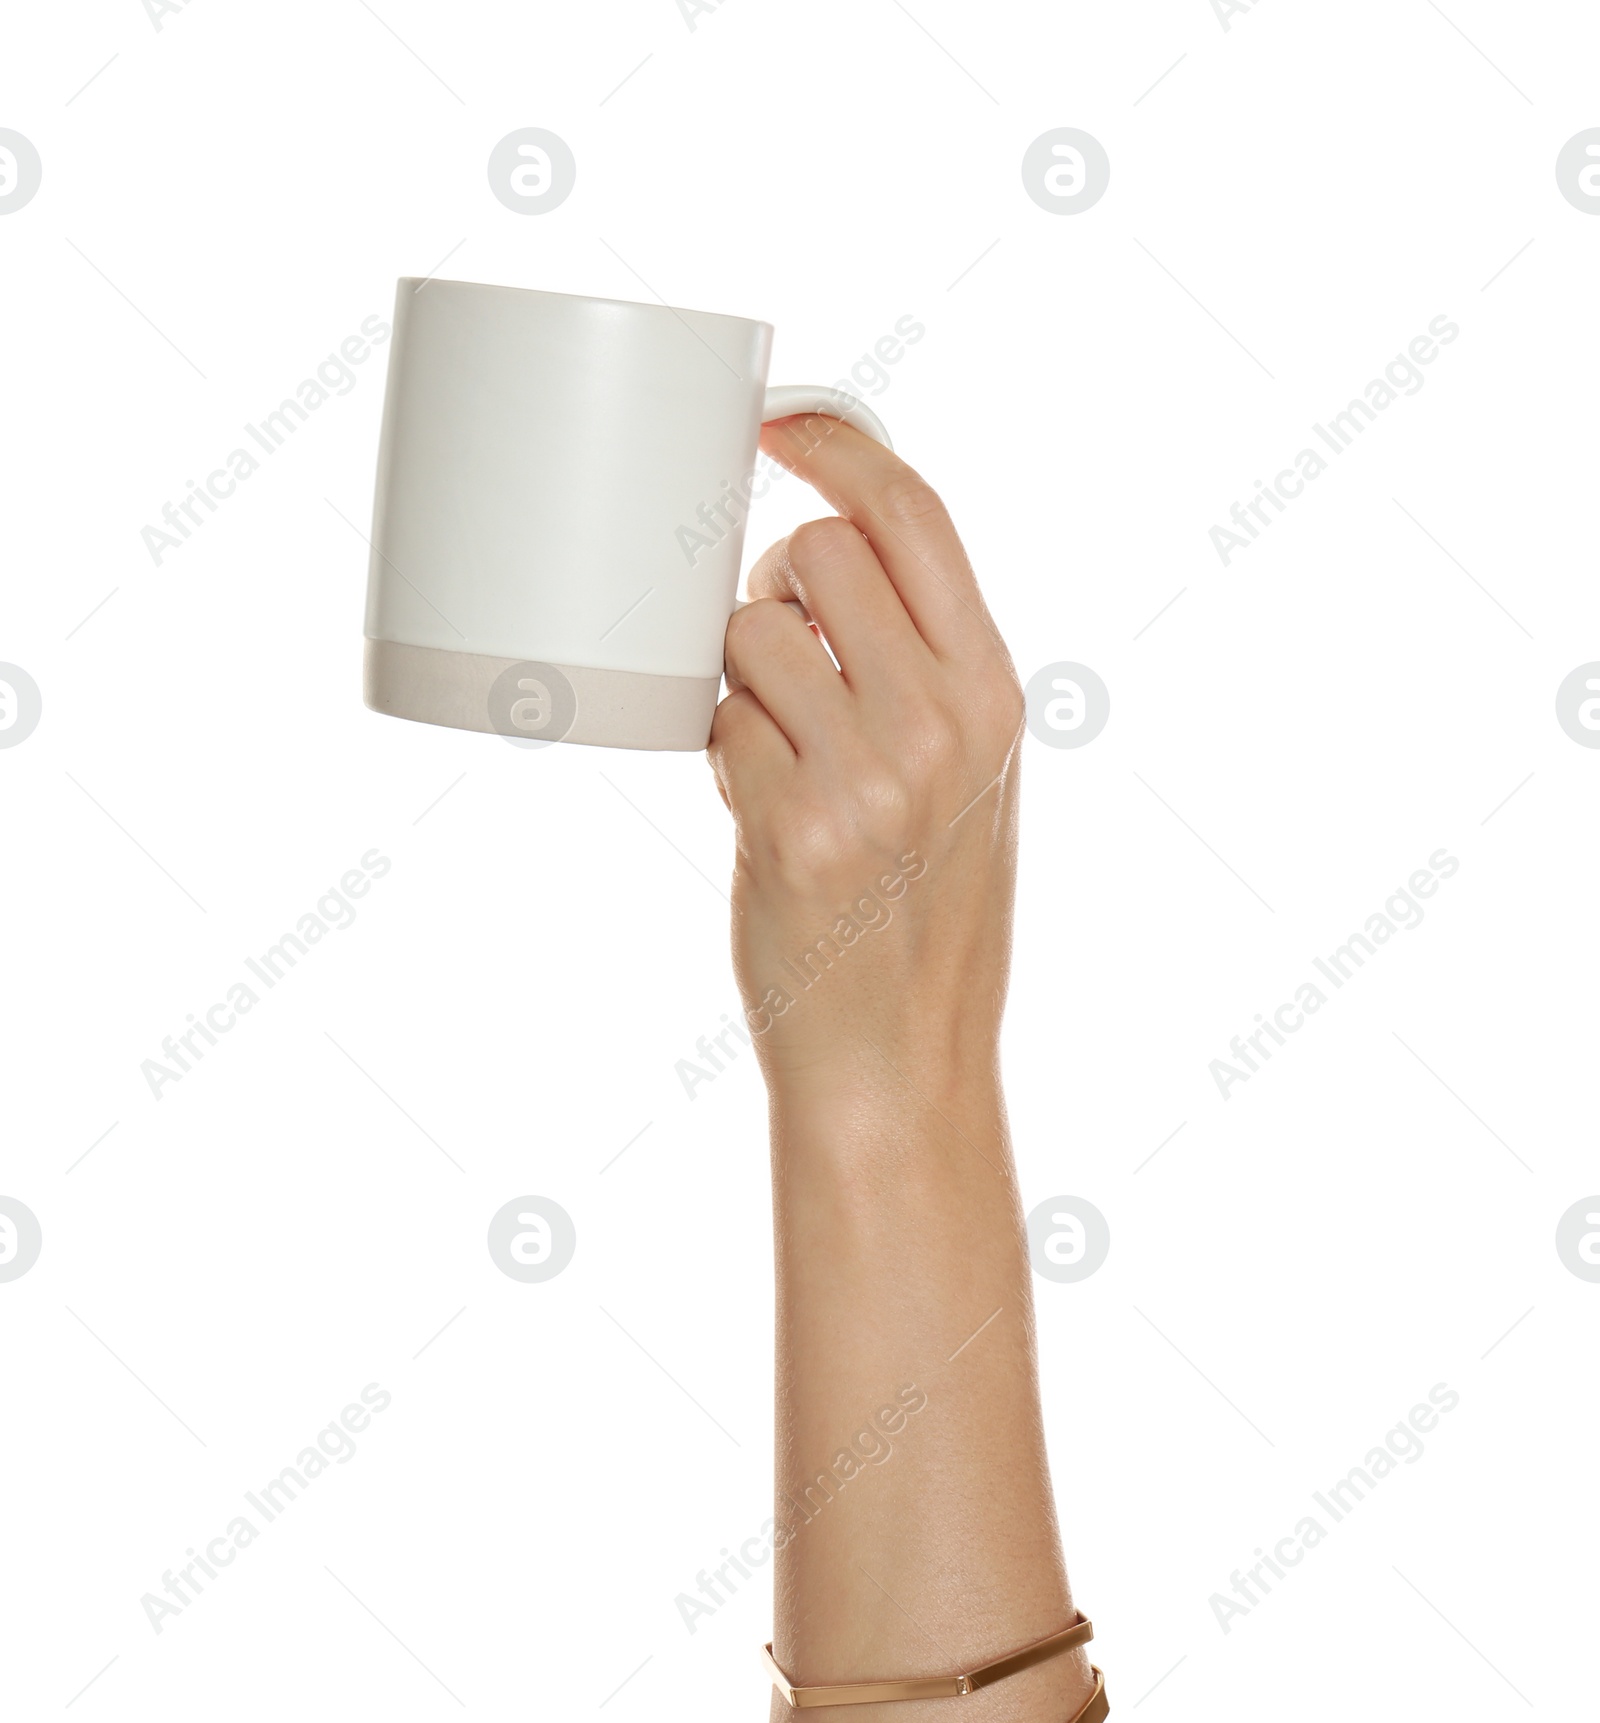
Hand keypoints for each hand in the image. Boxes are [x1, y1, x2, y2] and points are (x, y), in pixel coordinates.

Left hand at [708, 415, 1024, 1101]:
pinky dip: (721, 750)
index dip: (838, 444)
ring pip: (749, 631)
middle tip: (780, 666)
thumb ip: (926, 672)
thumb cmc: (926, 920)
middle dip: (774, 590)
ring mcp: (870, 775)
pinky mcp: (793, 827)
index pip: (916, 514)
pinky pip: (716, 720)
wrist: (901, 1062)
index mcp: (997, 693)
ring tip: (774, 753)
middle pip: (814, 552)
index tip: (778, 421)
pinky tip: (758, 807)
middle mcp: (944, 721)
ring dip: (739, 677)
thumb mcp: (972, 780)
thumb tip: (823, 568)